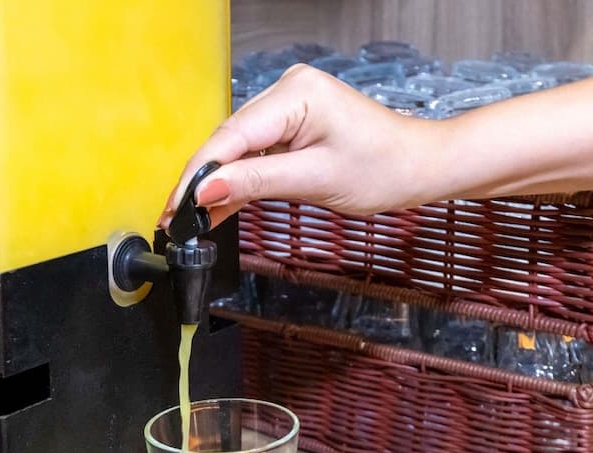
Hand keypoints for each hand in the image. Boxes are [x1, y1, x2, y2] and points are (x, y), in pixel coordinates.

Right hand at [158, 64, 443, 230]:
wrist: (419, 166)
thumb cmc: (384, 167)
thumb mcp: (315, 179)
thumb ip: (256, 182)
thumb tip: (206, 192)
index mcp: (295, 94)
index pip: (230, 137)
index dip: (199, 174)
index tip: (176, 206)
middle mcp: (287, 91)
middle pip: (227, 141)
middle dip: (201, 182)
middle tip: (174, 220)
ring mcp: (288, 106)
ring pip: (236, 149)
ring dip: (216, 185)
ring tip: (188, 220)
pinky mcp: (290, 125)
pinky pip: (254, 152)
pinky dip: (238, 180)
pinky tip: (216, 206)